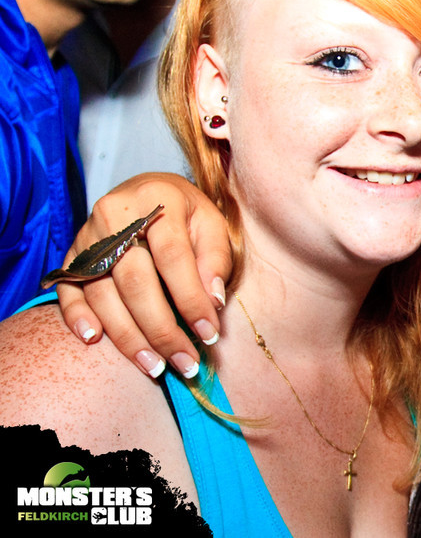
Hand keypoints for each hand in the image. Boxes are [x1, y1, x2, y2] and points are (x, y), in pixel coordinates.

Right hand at [56, 173, 232, 378]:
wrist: (148, 193)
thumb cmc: (186, 214)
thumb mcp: (211, 223)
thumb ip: (215, 259)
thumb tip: (213, 301)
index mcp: (156, 200)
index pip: (173, 258)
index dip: (191, 299)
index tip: (209, 334)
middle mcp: (114, 216)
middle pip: (135, 281)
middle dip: (162, 329)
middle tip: (185, 363)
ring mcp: (87, 237)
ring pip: (103, 293)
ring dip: (128, 336)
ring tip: (155, 366)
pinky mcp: (71, 256)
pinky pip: (67, 290)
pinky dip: (78, 316)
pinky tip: (94, 340)